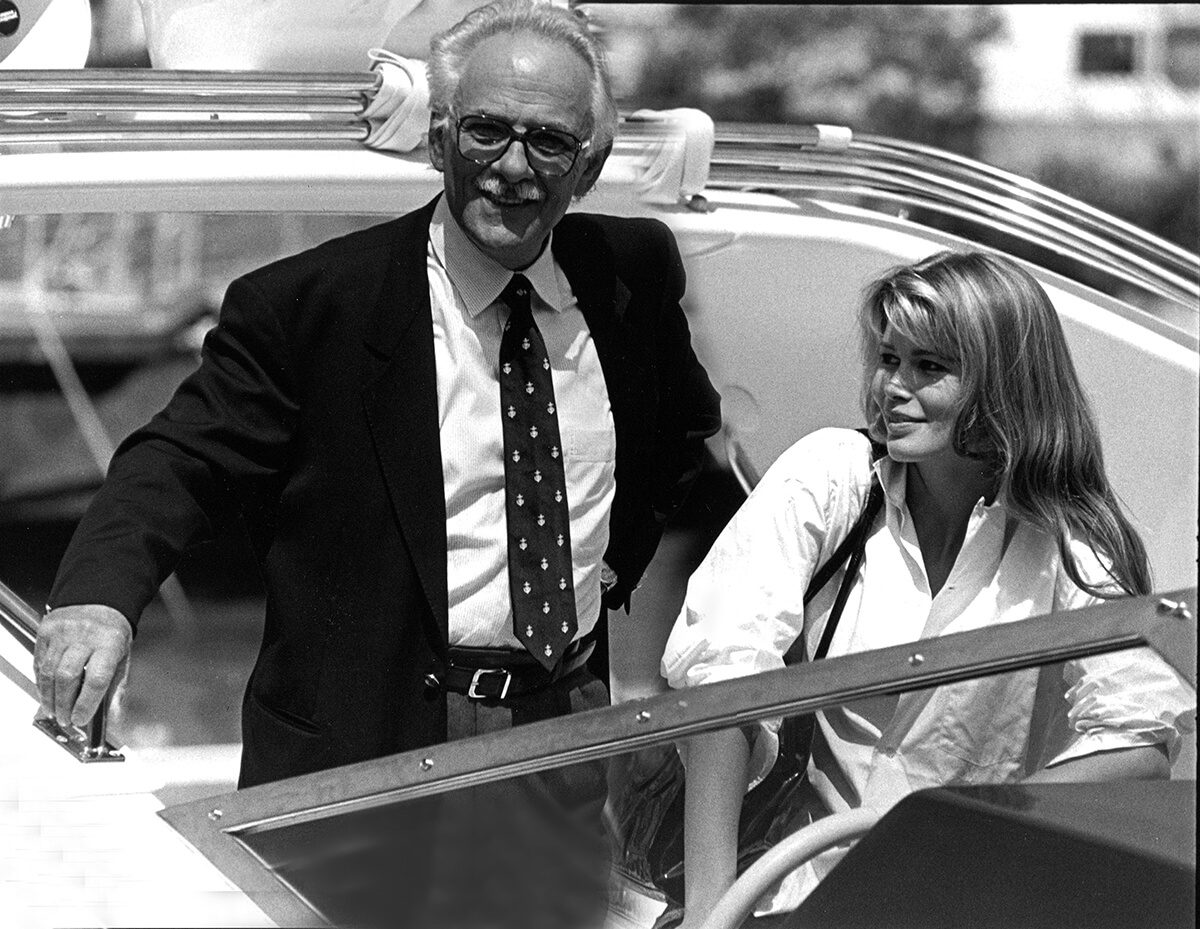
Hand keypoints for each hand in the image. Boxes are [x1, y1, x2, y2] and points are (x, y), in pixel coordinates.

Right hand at [33, 604, 131, 730]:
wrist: (102, 601)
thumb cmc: (113, 633)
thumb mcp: (123, 657)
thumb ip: (114, 686)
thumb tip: (108, 717)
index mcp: (110, 643)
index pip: (96, 679)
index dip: (86, 703)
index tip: (81, 719)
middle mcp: (85, 636)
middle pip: (67, 677)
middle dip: (63, 704)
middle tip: (65, 719)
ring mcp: (63, 632)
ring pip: (49, 672)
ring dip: (49, 697)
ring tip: (54, 711)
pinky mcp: (46, 630)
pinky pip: (39, 662)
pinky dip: (42, 682)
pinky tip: (47, 692)